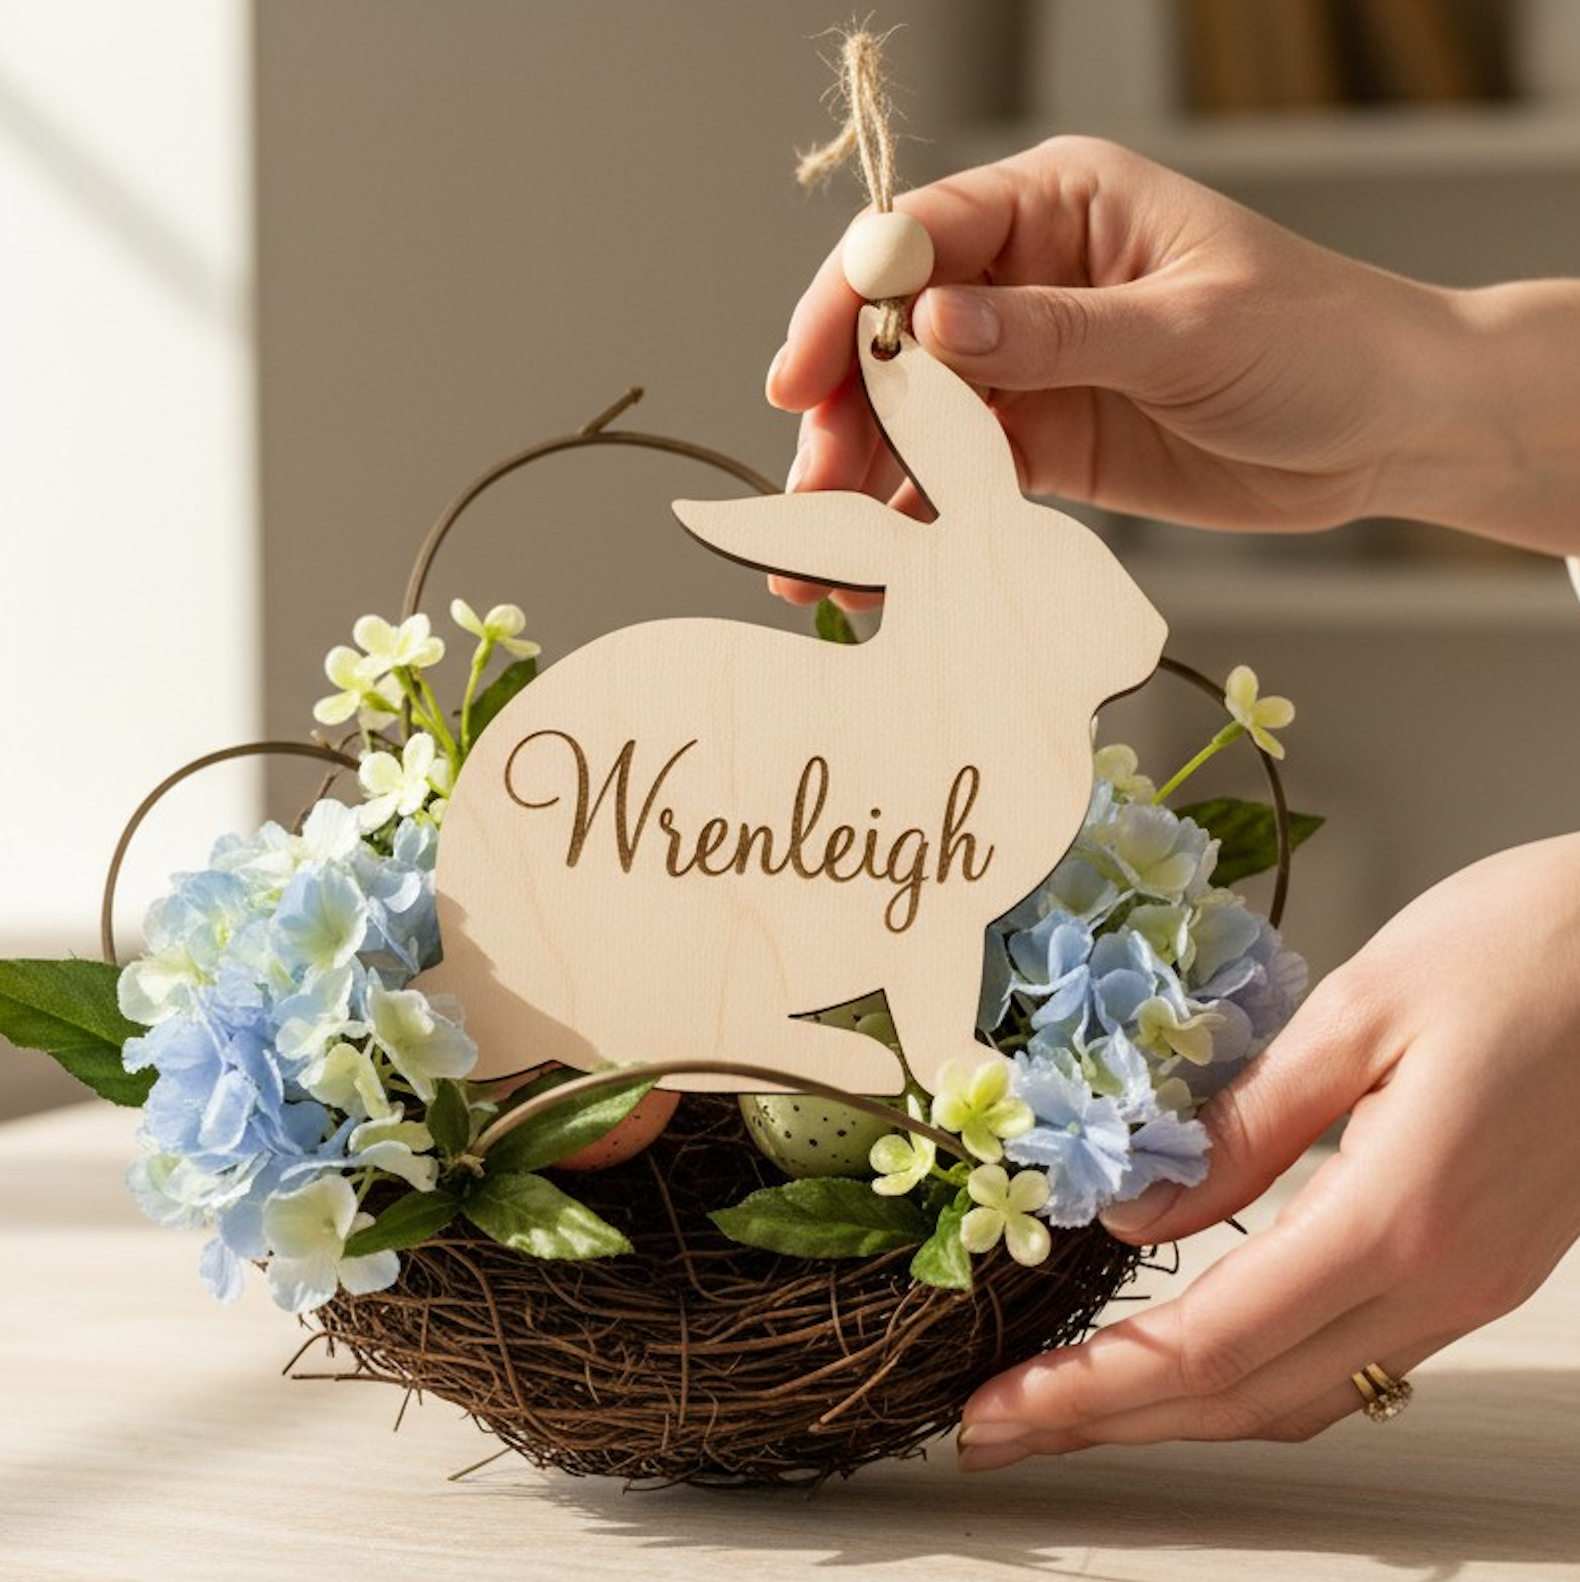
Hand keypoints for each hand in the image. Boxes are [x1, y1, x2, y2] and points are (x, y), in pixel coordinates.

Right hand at [766, 136, 1579, 607]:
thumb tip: (932, 326)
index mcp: (1061, 206)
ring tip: (824, 561)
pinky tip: (880, 569)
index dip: (848, 307)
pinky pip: (957, 480)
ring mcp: (1029, 367)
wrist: (1386, 429)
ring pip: (915, 419)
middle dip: (845, 415)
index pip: (922, 239)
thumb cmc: (1315, 342)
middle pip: (896, 337)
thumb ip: (1056, 332)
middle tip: (812, 495)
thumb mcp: (1187, 329)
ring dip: (864, 485)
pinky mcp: (1042, 445)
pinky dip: (915, 523)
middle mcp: (1027, 279)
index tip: (802, 379)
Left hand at [956, 834, 1579, 1468]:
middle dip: (1108, 1424)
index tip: (999, 1405)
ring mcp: (1471, 1285)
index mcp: (1398, 1212)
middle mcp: (1440, 1277)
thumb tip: (1133, 1215)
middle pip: (1245, 1396)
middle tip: (998, 1429)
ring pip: (1301, 1394)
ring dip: (1175, 1415)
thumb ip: (1243, 1123)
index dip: (1092, 1386)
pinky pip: (1353, 1360)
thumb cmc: (1523, 948)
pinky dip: (1253, 1379)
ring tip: (1073, 1407)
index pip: (1209, 1342)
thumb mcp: (1358, 1009)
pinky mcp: (1484, 1267)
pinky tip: (1194, 1363)